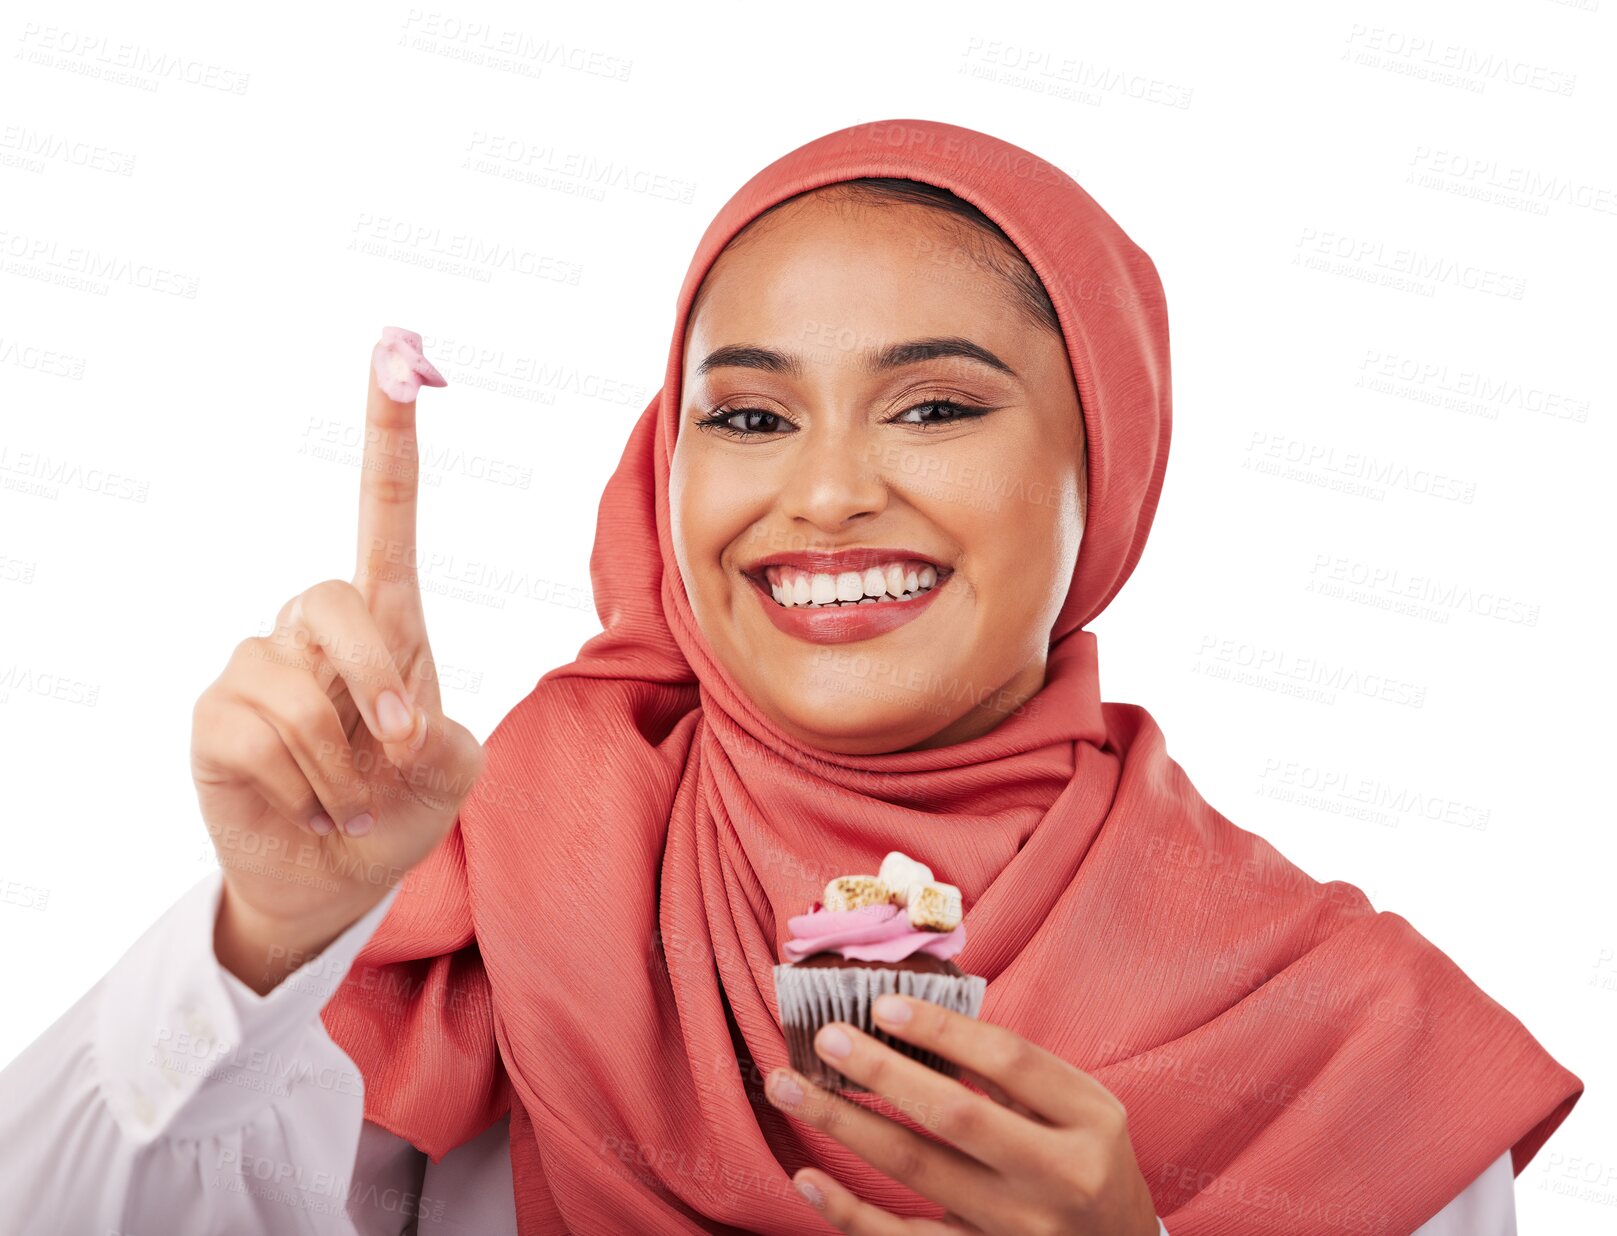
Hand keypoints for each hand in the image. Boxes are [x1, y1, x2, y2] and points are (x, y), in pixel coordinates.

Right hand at [191, 330, 485, 992]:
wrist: (339, 875)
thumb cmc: (400, 805)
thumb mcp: (452, 774)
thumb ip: (444, 742)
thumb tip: (394, 728)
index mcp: (386, 620)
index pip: (384, 513)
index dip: (388, 438)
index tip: (393, 353)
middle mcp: (314, 628)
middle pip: (334, 602)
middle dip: (378, 685)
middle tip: (404, 751)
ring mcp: (257, 666)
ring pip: (299, 692)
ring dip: (343, 766)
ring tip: (348, 797)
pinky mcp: (215, 716)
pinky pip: (257, 737)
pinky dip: (301, 788)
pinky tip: (304, 804)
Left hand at [765, 994, 1159, 1234]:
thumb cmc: (1087, 1159)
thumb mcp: (1080, 1107)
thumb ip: (1015, 1072)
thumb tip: (915, 1020)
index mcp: (1089, 1120)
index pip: (1009, 1061)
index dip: (942, 1029)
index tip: (882, 1004)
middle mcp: (1059, 1177)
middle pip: (956, 1115)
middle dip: (883, 1072)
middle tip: (826, 1037)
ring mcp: (1019, 1229)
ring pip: (918, 1172)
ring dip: (844, 1126)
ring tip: (789, 1087)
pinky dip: (850, 1212)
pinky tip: (807, 1178)